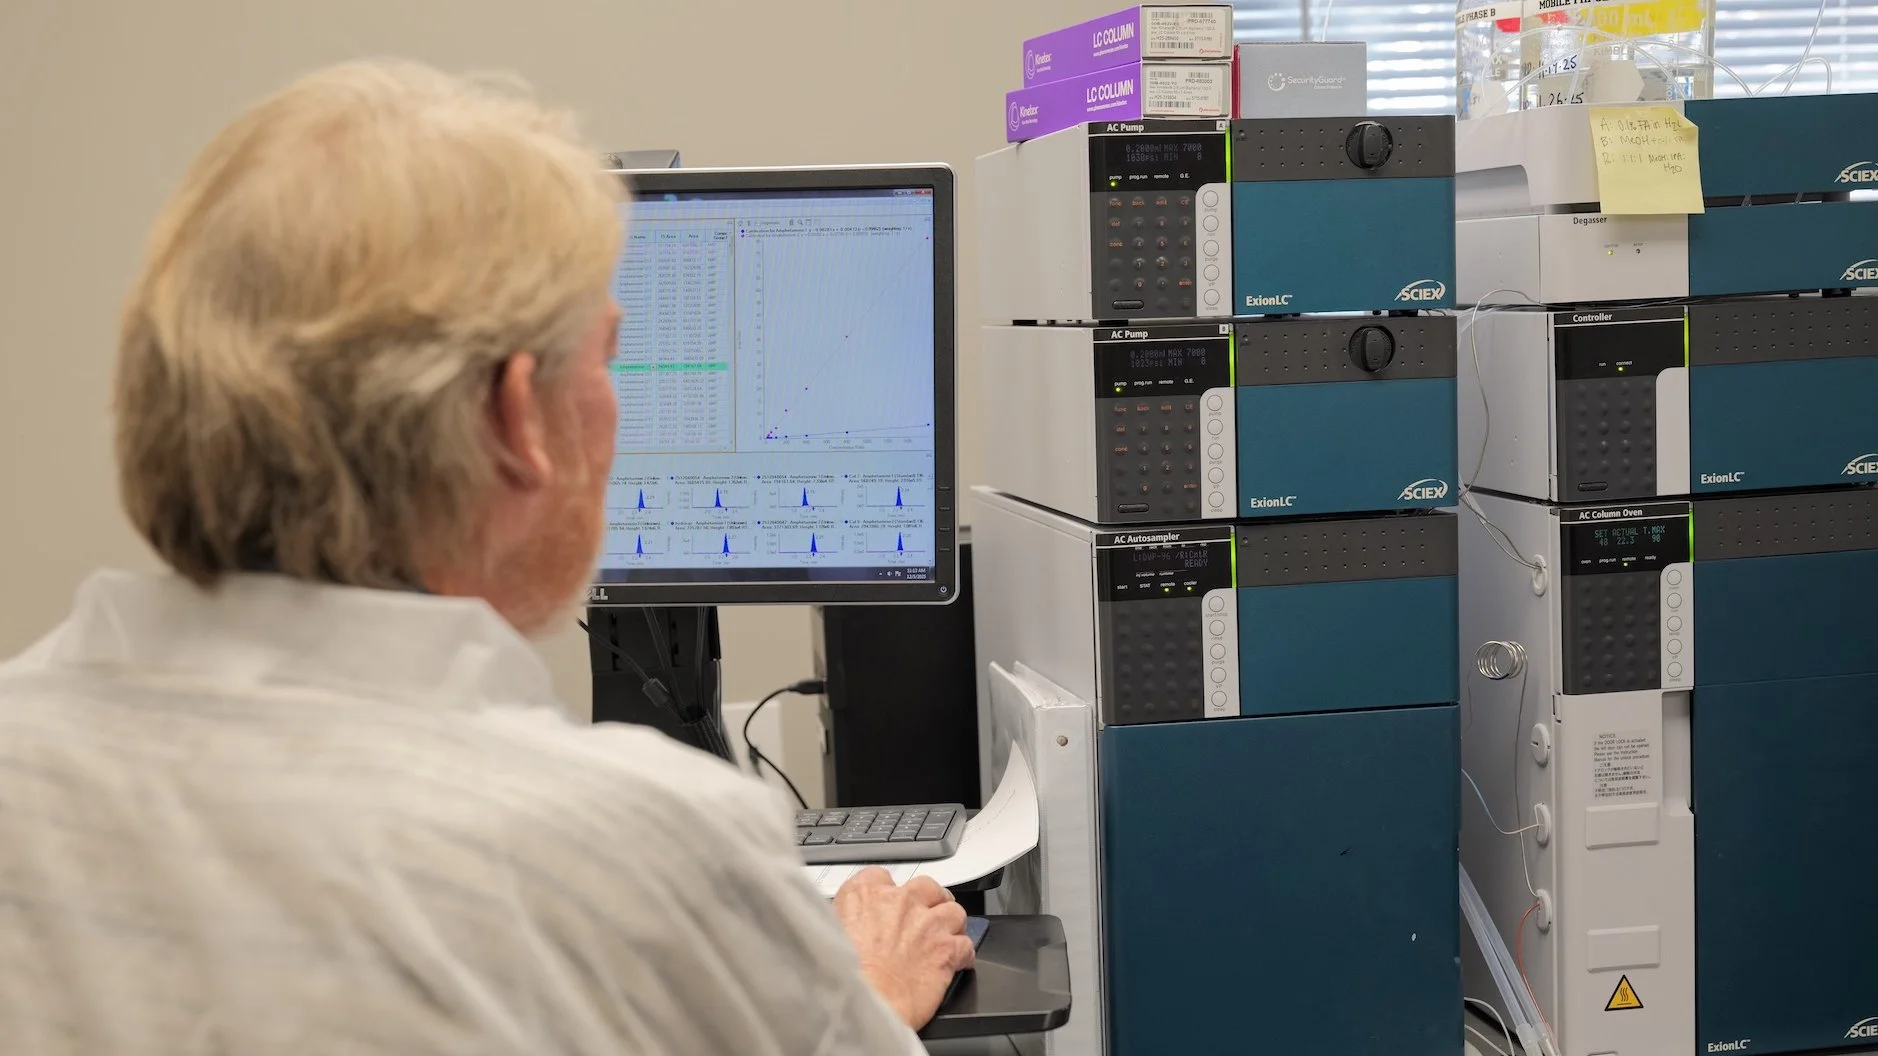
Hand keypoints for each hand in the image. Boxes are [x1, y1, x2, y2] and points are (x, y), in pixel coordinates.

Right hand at [832, 867, 975, 1028]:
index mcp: (865, 894)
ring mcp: (927, 923)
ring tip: (943, 937)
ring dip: (950, 924)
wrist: (865, 1004)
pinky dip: (963, 954)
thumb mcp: (830, 934)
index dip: (887, 893)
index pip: (881, 877)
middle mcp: (900, 901)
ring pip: (953, 911)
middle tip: (923, 918)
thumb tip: (851, 926)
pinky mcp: (947, 949)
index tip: (887, 906)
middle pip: (926, 886)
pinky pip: (966, 944)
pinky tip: (956, 962)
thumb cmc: (843, 978)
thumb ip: (845, 920)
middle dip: (929, 901)